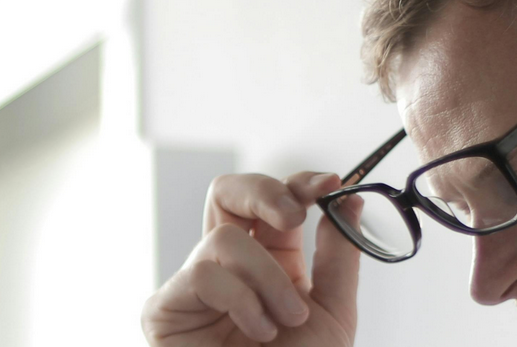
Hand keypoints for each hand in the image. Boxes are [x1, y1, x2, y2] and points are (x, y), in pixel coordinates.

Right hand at [142, 172, 360, 345]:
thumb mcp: (335, 312)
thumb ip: (340, 255)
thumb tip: (351, 199)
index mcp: (273, 264)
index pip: (276, 202)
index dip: (299, 184)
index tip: (330, 185)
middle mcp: (232, 268)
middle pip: (227, 192)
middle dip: (264, 192)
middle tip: (295, 216)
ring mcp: (195, 287)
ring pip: (224, 238)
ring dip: (266, 278)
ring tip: (284, 321)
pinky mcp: (165, 310)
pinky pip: (201, 274)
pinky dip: (240, 300)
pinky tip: (256, 331)